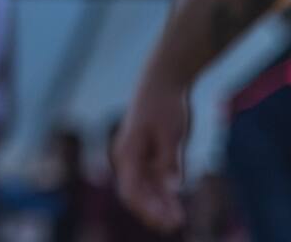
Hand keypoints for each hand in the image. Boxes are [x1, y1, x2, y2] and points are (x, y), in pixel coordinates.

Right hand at [112, 73, 188, 231]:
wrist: (163, 80)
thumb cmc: (164, 104)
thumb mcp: (171, 133)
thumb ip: (169, 160)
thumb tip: (171, 186)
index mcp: (126, 152)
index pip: (130, 190)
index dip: (146, 209)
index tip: (165, 221)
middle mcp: (126, 157)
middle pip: (135, 193)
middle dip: (152, 212)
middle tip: (175, 224)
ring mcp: (136, 156)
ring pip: (144, 190)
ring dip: (158, 206)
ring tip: (178, 220)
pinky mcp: (148, 154)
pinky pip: (152, 181)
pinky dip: (162, 194)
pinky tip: (176, 205)